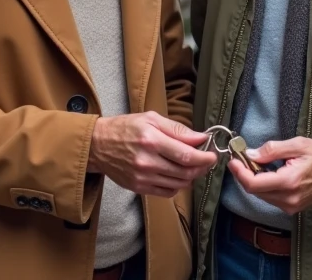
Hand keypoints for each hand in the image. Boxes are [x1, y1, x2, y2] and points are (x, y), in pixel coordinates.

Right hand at [88, 112, 216, 197]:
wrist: (97, 145)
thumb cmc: (125, 128)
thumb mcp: (151, 118)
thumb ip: (178, 129)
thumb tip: (201, 138)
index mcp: (151, 140)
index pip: (186, 155)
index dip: (204, 158)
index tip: (213, 155)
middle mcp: (147, 161)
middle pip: (185, 172)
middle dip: (202, 167)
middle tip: (207, 161)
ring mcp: (142, 177)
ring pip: (179, 184)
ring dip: (191, 177)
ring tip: (194, 166)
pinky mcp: (139, 188)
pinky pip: (167, 192)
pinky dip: (178, 185)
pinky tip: (178, 175)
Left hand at [227, 137, 311, 214]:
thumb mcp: (298, 144)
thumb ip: (273, 150)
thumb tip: (251, 154)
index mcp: (289, 182)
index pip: (253, 184)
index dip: (239, 172)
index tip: (233, 160)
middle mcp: (288, 199)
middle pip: (254, 190)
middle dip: (244, 174)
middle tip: (242, 157)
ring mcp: (290, 206)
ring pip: (261, 195)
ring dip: (254, 179)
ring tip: (257, 163)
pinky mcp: (292, 208)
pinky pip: (270, 197)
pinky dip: (264, 185)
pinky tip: (269, 172)